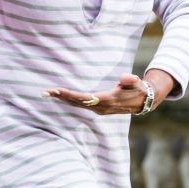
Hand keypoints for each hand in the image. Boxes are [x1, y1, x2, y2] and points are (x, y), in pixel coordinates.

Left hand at [43, 73, 159, 115]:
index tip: (58, 91)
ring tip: (47, 93)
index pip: (86, 98)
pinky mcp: (98, 108)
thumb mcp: (137, 83)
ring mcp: (99, 109)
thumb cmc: (138, 89)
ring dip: (62, 99)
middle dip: (61, 97)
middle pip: (77, 102)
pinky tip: (60, 96)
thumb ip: (131, 80)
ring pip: (77, 104)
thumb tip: (125, 78)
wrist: (143, 102)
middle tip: (45, 92)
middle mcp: (101, 107)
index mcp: (108, 100)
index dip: (71, 95)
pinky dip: (69, 100)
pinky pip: (80, 104)